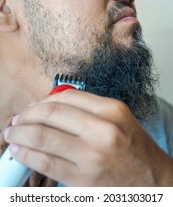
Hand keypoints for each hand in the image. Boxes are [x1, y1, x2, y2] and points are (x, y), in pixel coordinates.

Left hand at [3, 90, 172, 185]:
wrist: (153, 181)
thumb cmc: (133, 148)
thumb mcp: (117, 119)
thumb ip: (85, 109)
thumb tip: (48, 107)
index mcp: (111, 110)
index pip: (66, 97)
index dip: (42, 100)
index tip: (32, 107)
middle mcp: (102, 130)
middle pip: (50, 113)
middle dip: (25, 115)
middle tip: (16, 119)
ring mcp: (91, 155)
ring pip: (42, 136)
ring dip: (20, 132)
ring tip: (12, 132)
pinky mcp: (82, 179)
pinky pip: (44, 162)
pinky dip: (26, 154)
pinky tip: (18, 150)